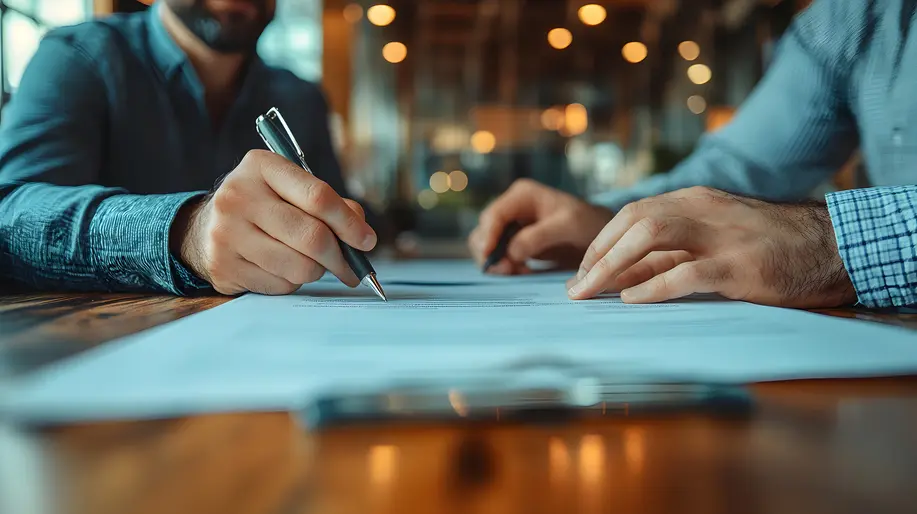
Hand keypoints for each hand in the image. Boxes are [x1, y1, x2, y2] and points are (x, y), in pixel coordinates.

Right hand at [171, 150, 375, 294]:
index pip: (318, 197)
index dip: (349, 224)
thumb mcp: (292, 190)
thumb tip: (361, 233)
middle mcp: (239, 196)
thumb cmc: (264, 206)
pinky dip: (292, 282)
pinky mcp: (224, 266)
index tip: (367, 241)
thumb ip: (330, 204)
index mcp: (262, 167)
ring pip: (299, 267)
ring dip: (316, 271)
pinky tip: (282, 268)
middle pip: (312, 237)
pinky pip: (280, 285)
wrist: (204, 227)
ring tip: (311, 263)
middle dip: (341, 258)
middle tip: (352, 268)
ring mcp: (226, 233)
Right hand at [468, 179, 613, 273]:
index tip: (490, 257)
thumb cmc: (586, 223)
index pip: (494, 215)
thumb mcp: (568, 226)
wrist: (596, 233)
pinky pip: (496, 254)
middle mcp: (510, 206)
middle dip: (491, 253)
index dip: (488, 236)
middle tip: (508, 271)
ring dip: (495, 261)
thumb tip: (511, 252)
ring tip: (516, 272)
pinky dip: (502, 266)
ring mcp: (509, 224)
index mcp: (522, 194)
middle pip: (483, 230)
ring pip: (484, 244)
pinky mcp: (512, 241)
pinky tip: (520, 271)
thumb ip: (538, 237)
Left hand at [567, 186, 856, 307]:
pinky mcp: (740, 265)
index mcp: (694, 201)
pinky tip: (631, 299)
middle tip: (575, 288)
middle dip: (597, 255)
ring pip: (651, 237)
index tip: (582, 271)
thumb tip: (622, 277)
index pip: (632, 215)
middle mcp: (702, 210)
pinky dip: (653, 285)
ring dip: (613, 266)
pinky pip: (686, 271)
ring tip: (589, 292)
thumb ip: (671, 253)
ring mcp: (721, 235)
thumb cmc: (768, 246)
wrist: (831, 246)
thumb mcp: (713, 239)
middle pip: (633, 223)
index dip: (601, 242)